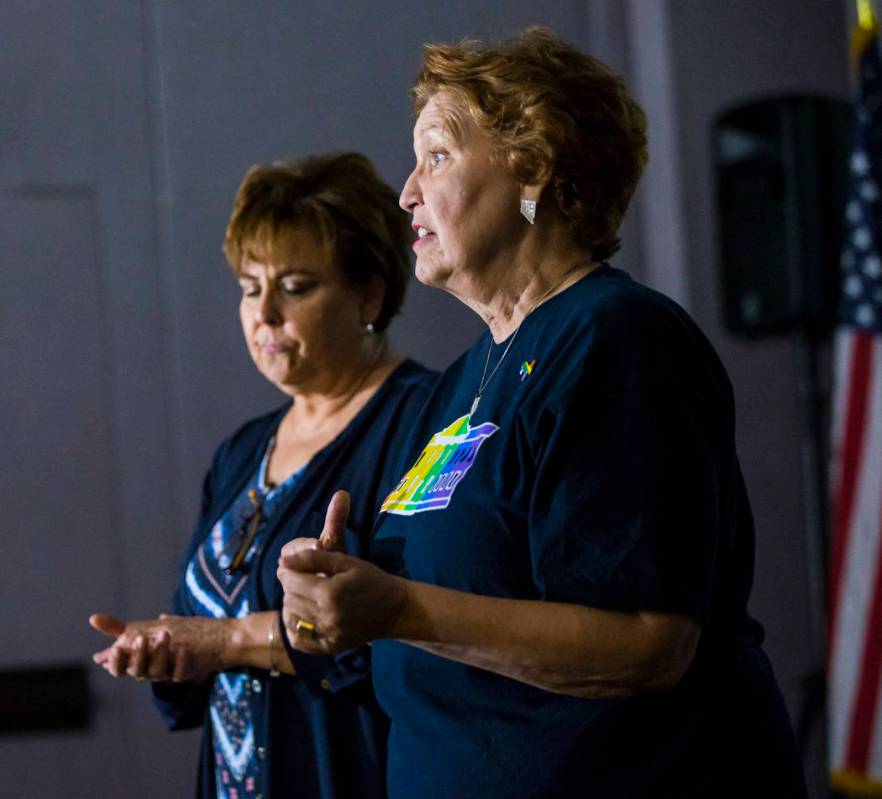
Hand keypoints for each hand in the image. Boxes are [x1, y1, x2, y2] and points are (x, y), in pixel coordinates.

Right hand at [89, 612, 229, 682]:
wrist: (202, 641)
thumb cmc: (165, 637)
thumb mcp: (140, 630)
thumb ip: (117, 629)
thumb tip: (92, 618)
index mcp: (135, 662)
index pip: (120, 668)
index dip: (116, 662)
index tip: (114, 649)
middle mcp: (148, 670)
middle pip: (138, 670)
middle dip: (138, 654)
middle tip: (140, 637)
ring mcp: (166, 673)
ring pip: (157, 671)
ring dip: (160, 652)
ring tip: (165, 633)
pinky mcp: (184, 673)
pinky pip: (180, 673)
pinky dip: (180, 660)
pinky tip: (182, 646)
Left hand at [277, 491, 406, 653]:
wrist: (394, 609)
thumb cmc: (371, 580)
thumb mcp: (346, 562)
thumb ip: (313, 558)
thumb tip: (283, 560)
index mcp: (330, 592)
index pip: (291, 582)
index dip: (287, 572)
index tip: (292, 567)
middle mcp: (326, 616)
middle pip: (289, 600)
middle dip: (291, 588)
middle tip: (303, 581)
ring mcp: (328, 635)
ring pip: (290, 619)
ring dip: (292, 606)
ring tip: (305, 598)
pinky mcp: (330, 647)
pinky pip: (298, 641)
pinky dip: (295, 628)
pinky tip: (304, 617)